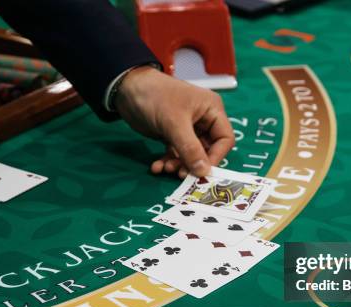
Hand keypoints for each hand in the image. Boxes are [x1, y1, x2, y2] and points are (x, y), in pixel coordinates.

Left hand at [114, 66, 234, 177]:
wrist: (126, 88)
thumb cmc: (156, 97)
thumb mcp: (174, 123)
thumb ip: (190, 149)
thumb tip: (204, 172)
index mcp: (212, 110)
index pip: (224, 139)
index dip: (216, 156)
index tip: (202, 171)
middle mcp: (203, 120)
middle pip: (207, 150)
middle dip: (194, 163)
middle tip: (180, 173)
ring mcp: (188, 128)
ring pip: (191, 154)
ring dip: (179, 164)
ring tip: (166, 168)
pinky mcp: (173, 134)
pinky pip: (176, 152)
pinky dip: (168, 160)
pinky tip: (157, 166)